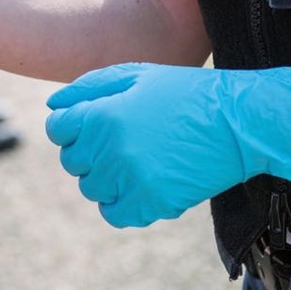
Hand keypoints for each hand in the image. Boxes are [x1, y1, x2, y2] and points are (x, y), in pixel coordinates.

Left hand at [44, 63, 290, 227]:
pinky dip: (120, 202)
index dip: (71, 125)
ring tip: (135, 158)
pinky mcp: (153, 203)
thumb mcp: (135, 75)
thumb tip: (52, 106)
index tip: (92, 124)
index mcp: (103, 115)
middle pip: (72, 160)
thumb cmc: (184, 92)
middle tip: (119, 139)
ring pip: (91, 188)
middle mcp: (111, 150)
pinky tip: (138, 183)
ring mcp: (131, 180)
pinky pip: (114, 214)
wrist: (238, 121)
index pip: (57, 129)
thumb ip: (87, 88)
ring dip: (105, 176)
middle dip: (87, 149)